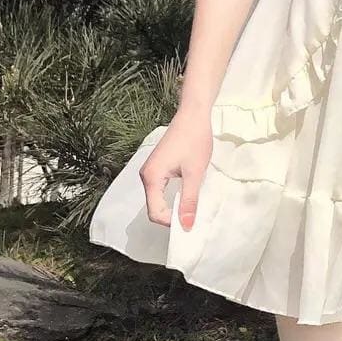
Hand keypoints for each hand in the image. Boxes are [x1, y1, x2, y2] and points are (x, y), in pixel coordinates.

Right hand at [139, 107, 212, 230]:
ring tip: (192, 204)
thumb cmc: (194, 141)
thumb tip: (186, 226)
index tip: (190, 222)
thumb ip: (189, 201)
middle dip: (172, 215)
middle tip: (193, 216)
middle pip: (155, 206)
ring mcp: (150, 169)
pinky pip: (161, 188)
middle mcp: (146, 175)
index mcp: (151, 177)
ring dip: (173, 204)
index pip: (155, 212)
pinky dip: (173, 195)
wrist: (193, 115)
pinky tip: (187, 192)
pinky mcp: (157, 165)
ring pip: (158, 198)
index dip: (171, 222)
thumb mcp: (195, 173)